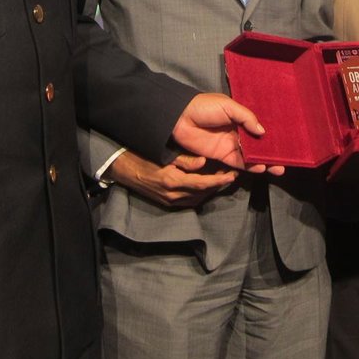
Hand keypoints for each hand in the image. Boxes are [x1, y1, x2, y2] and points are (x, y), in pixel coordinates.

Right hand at [106, 150, 237, 208]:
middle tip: (230, 175)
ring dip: (210, 191)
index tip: (231, 176)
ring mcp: (170, 201)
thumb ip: (186, 160)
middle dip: (218, 186)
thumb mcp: (165, 156)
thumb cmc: (145, 158)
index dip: (219, 181)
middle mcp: (173, 195)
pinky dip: (201, 195)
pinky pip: (190, 202)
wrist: (126, 171)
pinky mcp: (168, 203)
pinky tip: (206, 187)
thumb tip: (204, 163)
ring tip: (221, 179)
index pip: (202, 184)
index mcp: (173, 181)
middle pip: (203, 193)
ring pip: (198, 199)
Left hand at [171, 93, 284, 174]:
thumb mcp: (228, 106)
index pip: (259, 128)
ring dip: (264, 162)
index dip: (272, 135)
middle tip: (286, 160)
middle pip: (258, 144)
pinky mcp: (222, 155)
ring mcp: (231, 144)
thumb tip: (263, 132)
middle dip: (272, 152)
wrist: (179, 117)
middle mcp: (238, 132)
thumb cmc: (204, 106)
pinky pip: (239, 162)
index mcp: (240, 117)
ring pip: (251, 155)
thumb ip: (246, 118)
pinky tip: (261, 168)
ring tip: (278, 168)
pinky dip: (250, 166)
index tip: (286, 142)